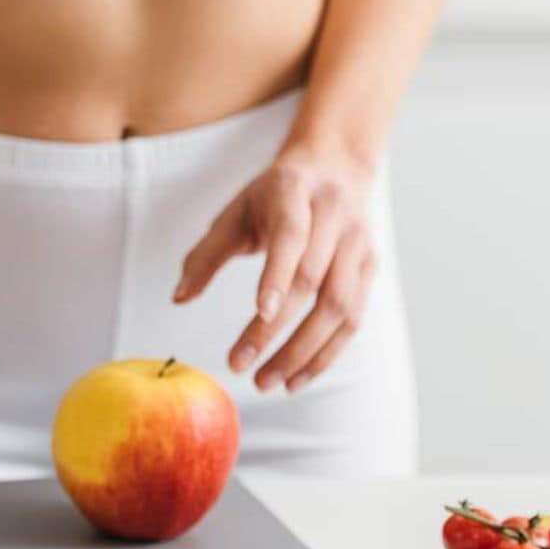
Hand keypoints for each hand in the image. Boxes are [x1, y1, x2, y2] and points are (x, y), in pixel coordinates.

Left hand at [175, 139, 377, 391]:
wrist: (335, 166)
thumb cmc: (275, 194)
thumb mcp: (235, 211)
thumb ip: (205, 254)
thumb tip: (179, 298)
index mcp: (296, 192)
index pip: (292, 236)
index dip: (277, 275)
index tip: (259, 313)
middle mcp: (335, 216)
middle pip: (313, 281)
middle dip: (277, 331)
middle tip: (241, 366)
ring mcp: (359, 244)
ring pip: (340, 307)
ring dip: (304, 353)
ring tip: (268, 382)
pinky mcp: (370, 268)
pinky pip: (353, 320)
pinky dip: (326, 354)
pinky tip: (297, 378)